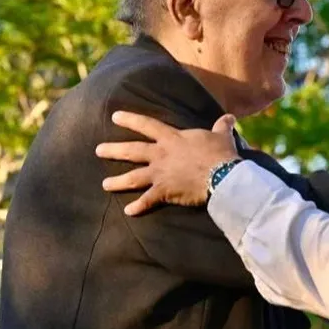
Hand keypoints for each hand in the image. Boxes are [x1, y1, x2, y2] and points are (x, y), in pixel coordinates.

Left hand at [95, 111, 240, 215]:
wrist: (222, 176)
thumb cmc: (221, 154)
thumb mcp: (221, 136)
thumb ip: (221, 126)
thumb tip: (230, 117)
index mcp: (172, 139)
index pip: (147, 125)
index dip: (130, 120)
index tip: (114, 117)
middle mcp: (161, 155)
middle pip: (132, 151)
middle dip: (114, 150)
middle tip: (98, 150)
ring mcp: (160, 174)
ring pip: (133, 177)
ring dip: (118, 181)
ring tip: (104, 184)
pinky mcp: (164, 192)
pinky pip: (147, 201)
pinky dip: (137, 207)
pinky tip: (128, 212)